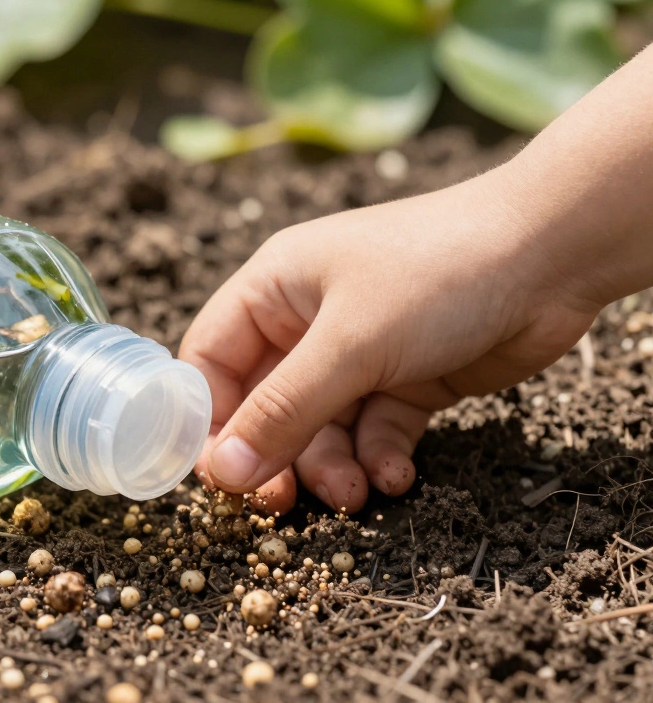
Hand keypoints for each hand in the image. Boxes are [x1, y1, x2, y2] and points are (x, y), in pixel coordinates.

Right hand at [178, 169, 602, 514]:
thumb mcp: (350, 345)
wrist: (553, 254)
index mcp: (273, 289)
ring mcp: (360, 351)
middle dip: (276, 456)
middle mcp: (307, 321)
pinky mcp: (408, 379)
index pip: (211, 361)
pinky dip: (380, 456)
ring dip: (333, 466)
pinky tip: (397, 475)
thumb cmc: (436, 273)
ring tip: (357, 493)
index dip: (206, 420)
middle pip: (265, 405)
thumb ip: (283, 412)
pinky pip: (374, 430)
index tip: (216, 478)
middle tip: (281, 505)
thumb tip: (222, 473)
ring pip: (321, 427)